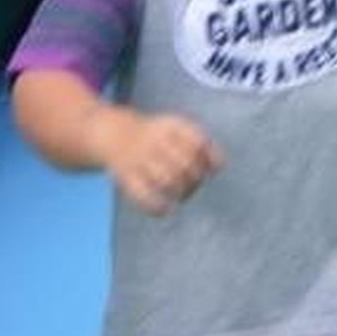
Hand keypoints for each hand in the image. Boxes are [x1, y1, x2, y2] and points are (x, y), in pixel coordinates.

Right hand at [98, 107, 222, 214]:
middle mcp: (154, 140)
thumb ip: (201, 143)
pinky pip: (143, 195)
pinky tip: (166, 209)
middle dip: (194, 180)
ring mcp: (139, 158)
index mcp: (170, 126)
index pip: (197, 142)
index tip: (208, 170)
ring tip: (182, 196)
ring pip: (166, 179)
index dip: (207, 160)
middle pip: (184, 164)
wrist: (114, 135)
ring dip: (180, 193)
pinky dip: (157, 206)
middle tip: (193, 186)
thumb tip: (222, 165)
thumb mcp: (177, 128)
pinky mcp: (125, 177)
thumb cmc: (156, 135)